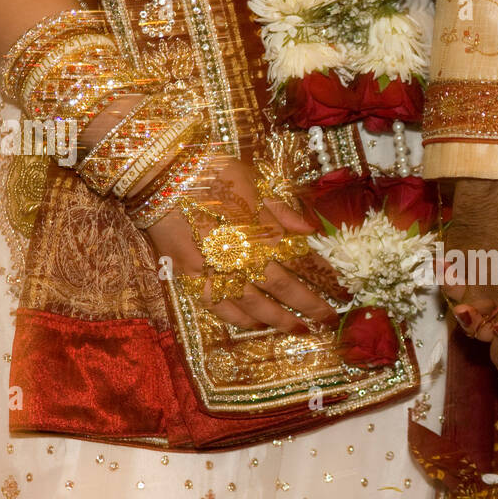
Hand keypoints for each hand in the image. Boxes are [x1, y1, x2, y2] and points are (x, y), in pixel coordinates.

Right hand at [143, 157, 338, 331]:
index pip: (302, 258)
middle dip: (310, 305)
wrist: (156, 174)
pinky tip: (254, 325)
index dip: (324, 274)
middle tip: (328, 319)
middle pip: (284, 287)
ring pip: (253, 304)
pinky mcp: (190, 275)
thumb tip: (310, 229)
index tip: (342, 287)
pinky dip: (239, 319)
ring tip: (297, 328)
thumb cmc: (207, 170)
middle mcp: (242, 253)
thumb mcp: (251, 181)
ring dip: (278, 319)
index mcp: (260, 227)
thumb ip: (280, 210)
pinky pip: (218, 306)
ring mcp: (214, 268)